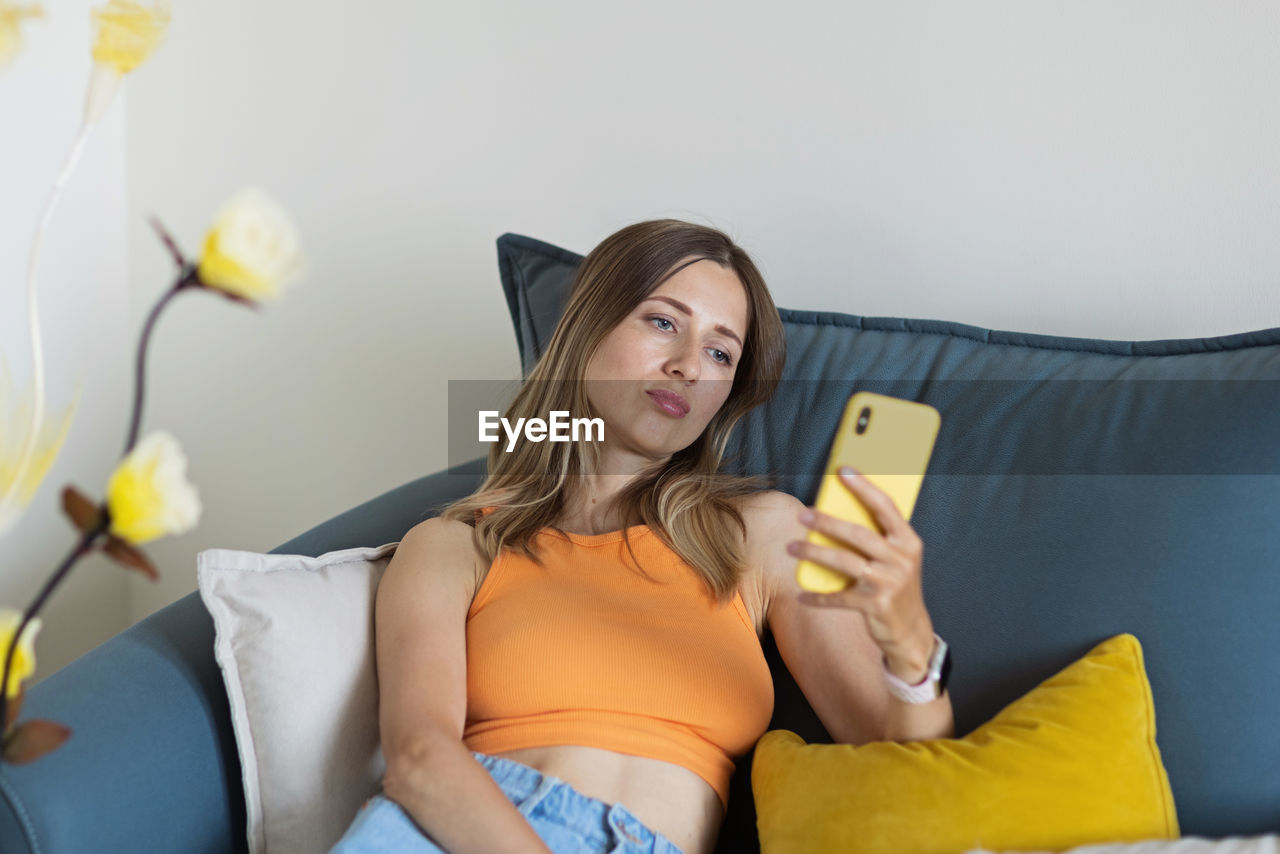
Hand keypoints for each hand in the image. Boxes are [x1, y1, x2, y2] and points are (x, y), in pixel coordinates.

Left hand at [786, 466, 934, 677]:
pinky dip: (818, 597)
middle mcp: (901, 560)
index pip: (885, 507)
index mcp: (908, 542)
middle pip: (859, 534)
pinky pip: (839, 597)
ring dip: (814, 553)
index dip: (864, 487)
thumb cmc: (896, 586)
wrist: (911, 631)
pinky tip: (801, 595)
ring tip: (792, 548)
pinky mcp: (875, 605)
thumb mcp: (897, 559)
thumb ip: (878, 538)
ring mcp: (889, 583)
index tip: (842, 470)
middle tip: (802, 515)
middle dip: (827, 523)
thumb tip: (836, 512)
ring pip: (845, 562)